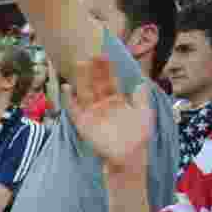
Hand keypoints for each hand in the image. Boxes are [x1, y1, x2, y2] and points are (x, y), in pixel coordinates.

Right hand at [65, 56, 152, 173]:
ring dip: (81, 79)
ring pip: (85, 92)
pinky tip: (67, 88)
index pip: (110, 81)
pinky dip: (69, 100)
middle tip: (91, 53)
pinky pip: (74, 110)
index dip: (107, 69)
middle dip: (93, 69)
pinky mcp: (83, 124)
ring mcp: (92, 114)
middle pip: (96, 83)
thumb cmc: (138, 137)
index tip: (105, 54)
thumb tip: (140, 81)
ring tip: (79, 63)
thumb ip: (142, 97)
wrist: (128, 158)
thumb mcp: (145, 113)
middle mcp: (102, 105)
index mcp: (116, 101)